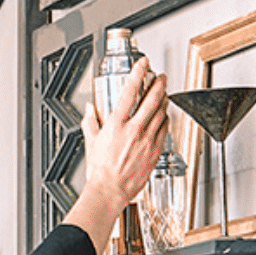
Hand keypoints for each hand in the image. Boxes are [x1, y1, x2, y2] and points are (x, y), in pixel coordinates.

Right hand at [82, 59, 171, 207]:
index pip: (130, 91)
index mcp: (117, 124)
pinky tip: (165, 117)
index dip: (139, 72)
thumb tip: (89, 110)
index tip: (144, 63)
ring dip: (164, 101)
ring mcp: (146, 141)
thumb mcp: (91, 142)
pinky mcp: (154, 153)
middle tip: (161, 77)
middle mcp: (134, 130)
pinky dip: (166, 120)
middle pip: (152, 99)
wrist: (109, 191)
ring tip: (164, 95)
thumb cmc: (100, 171)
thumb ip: (90, 122)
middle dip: (159, 84)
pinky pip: (164, 131)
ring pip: (161, 113)